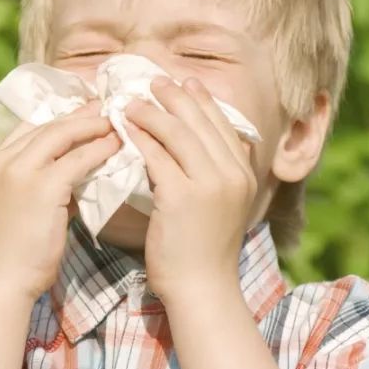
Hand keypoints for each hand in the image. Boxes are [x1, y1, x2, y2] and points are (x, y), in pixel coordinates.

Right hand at [0, 101, 121, 302]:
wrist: (3, 280)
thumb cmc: (14, 253)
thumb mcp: (21, 207)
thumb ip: (41, 184)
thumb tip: (75, 172)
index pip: (28, 127)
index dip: (57, 117)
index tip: (82, 112)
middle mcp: (3, 161)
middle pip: (46, 126)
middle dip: (79, 115)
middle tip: (105, 108)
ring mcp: (19, 171)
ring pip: (62, 135)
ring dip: (92, 127)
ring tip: (116, 124)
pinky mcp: (42, 186)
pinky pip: (78, 159)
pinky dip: (99, 150)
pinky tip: (116, 147)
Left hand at [122, 76, 256, 303]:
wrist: (201, 288)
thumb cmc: (201, 251)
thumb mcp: (218, 206)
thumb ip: (211, 175)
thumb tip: (190, 148)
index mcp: (244, 175)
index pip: (224, 125)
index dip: (202, 101)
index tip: (184, 82)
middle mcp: (233, 174)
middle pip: (202, 122)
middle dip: (176, 96)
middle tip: (154, 80)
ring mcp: (210, 184)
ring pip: (178, 133)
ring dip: (152, 112)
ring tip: (131, 101)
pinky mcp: (183, 195)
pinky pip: (156, 155)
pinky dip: (139, 138)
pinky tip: (124, 128)